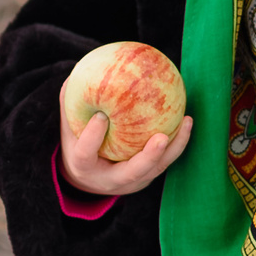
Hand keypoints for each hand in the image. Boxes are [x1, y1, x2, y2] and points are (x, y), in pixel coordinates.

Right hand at [59, 107, 193, 197]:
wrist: (89, 180)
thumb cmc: (77, 145)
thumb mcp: (68, 129)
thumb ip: (70, 105)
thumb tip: (76, 73)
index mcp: (84, 168)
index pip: (85, 154)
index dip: (92, 137)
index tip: (100, 116)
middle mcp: (110, 180)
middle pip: (132, 173)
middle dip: (149, 157)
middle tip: (161, 138)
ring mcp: (132, 182)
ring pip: (157, 168)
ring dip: (174, 147)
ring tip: (187, 121)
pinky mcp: (147, 177)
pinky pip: (165, 160)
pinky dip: (178, 141)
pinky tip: (187, 119)